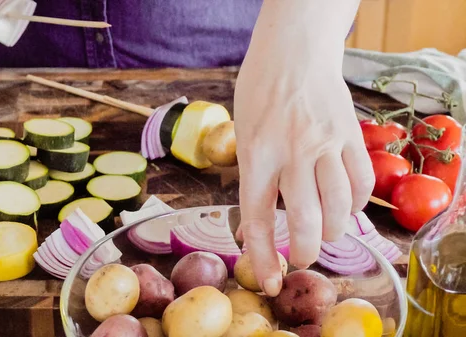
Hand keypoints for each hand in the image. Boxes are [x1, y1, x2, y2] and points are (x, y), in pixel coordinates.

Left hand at [234, 0, 368, 297]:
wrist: (294, 51)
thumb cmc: (259, 93)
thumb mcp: (243, 136)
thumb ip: (252, 181)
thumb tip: (255, 228)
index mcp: (256, 153)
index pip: (257, 217)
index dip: (264, 255)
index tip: (271, 280)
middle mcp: (291, 151)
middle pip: (304, 219)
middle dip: (304, 251)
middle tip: (301, 257)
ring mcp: (325, 143)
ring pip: (338, 206)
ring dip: (333, 232)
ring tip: (324, 235)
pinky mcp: (350, 136)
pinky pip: (360, 183)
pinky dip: (355, 205)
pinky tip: (345, 208)